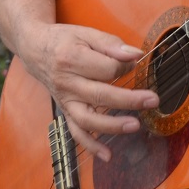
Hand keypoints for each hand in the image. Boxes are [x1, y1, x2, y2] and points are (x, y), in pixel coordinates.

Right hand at [27, 22, 159, 161]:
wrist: (36, 50)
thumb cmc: (65, 40)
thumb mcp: (86, 33)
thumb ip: (111, 44)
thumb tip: (136, 55)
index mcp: (72, 59)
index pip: (106, 68)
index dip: (126, 66)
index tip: (136, 62)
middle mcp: (67, 83)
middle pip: (100, 95)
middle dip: (128, 100)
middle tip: (152, 100)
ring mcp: (65, 101)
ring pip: (87, 120)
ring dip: (111, 126)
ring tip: (135, 125)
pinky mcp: (65, 112)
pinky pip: (76, 132)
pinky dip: (90, 146)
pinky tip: (107, 155)